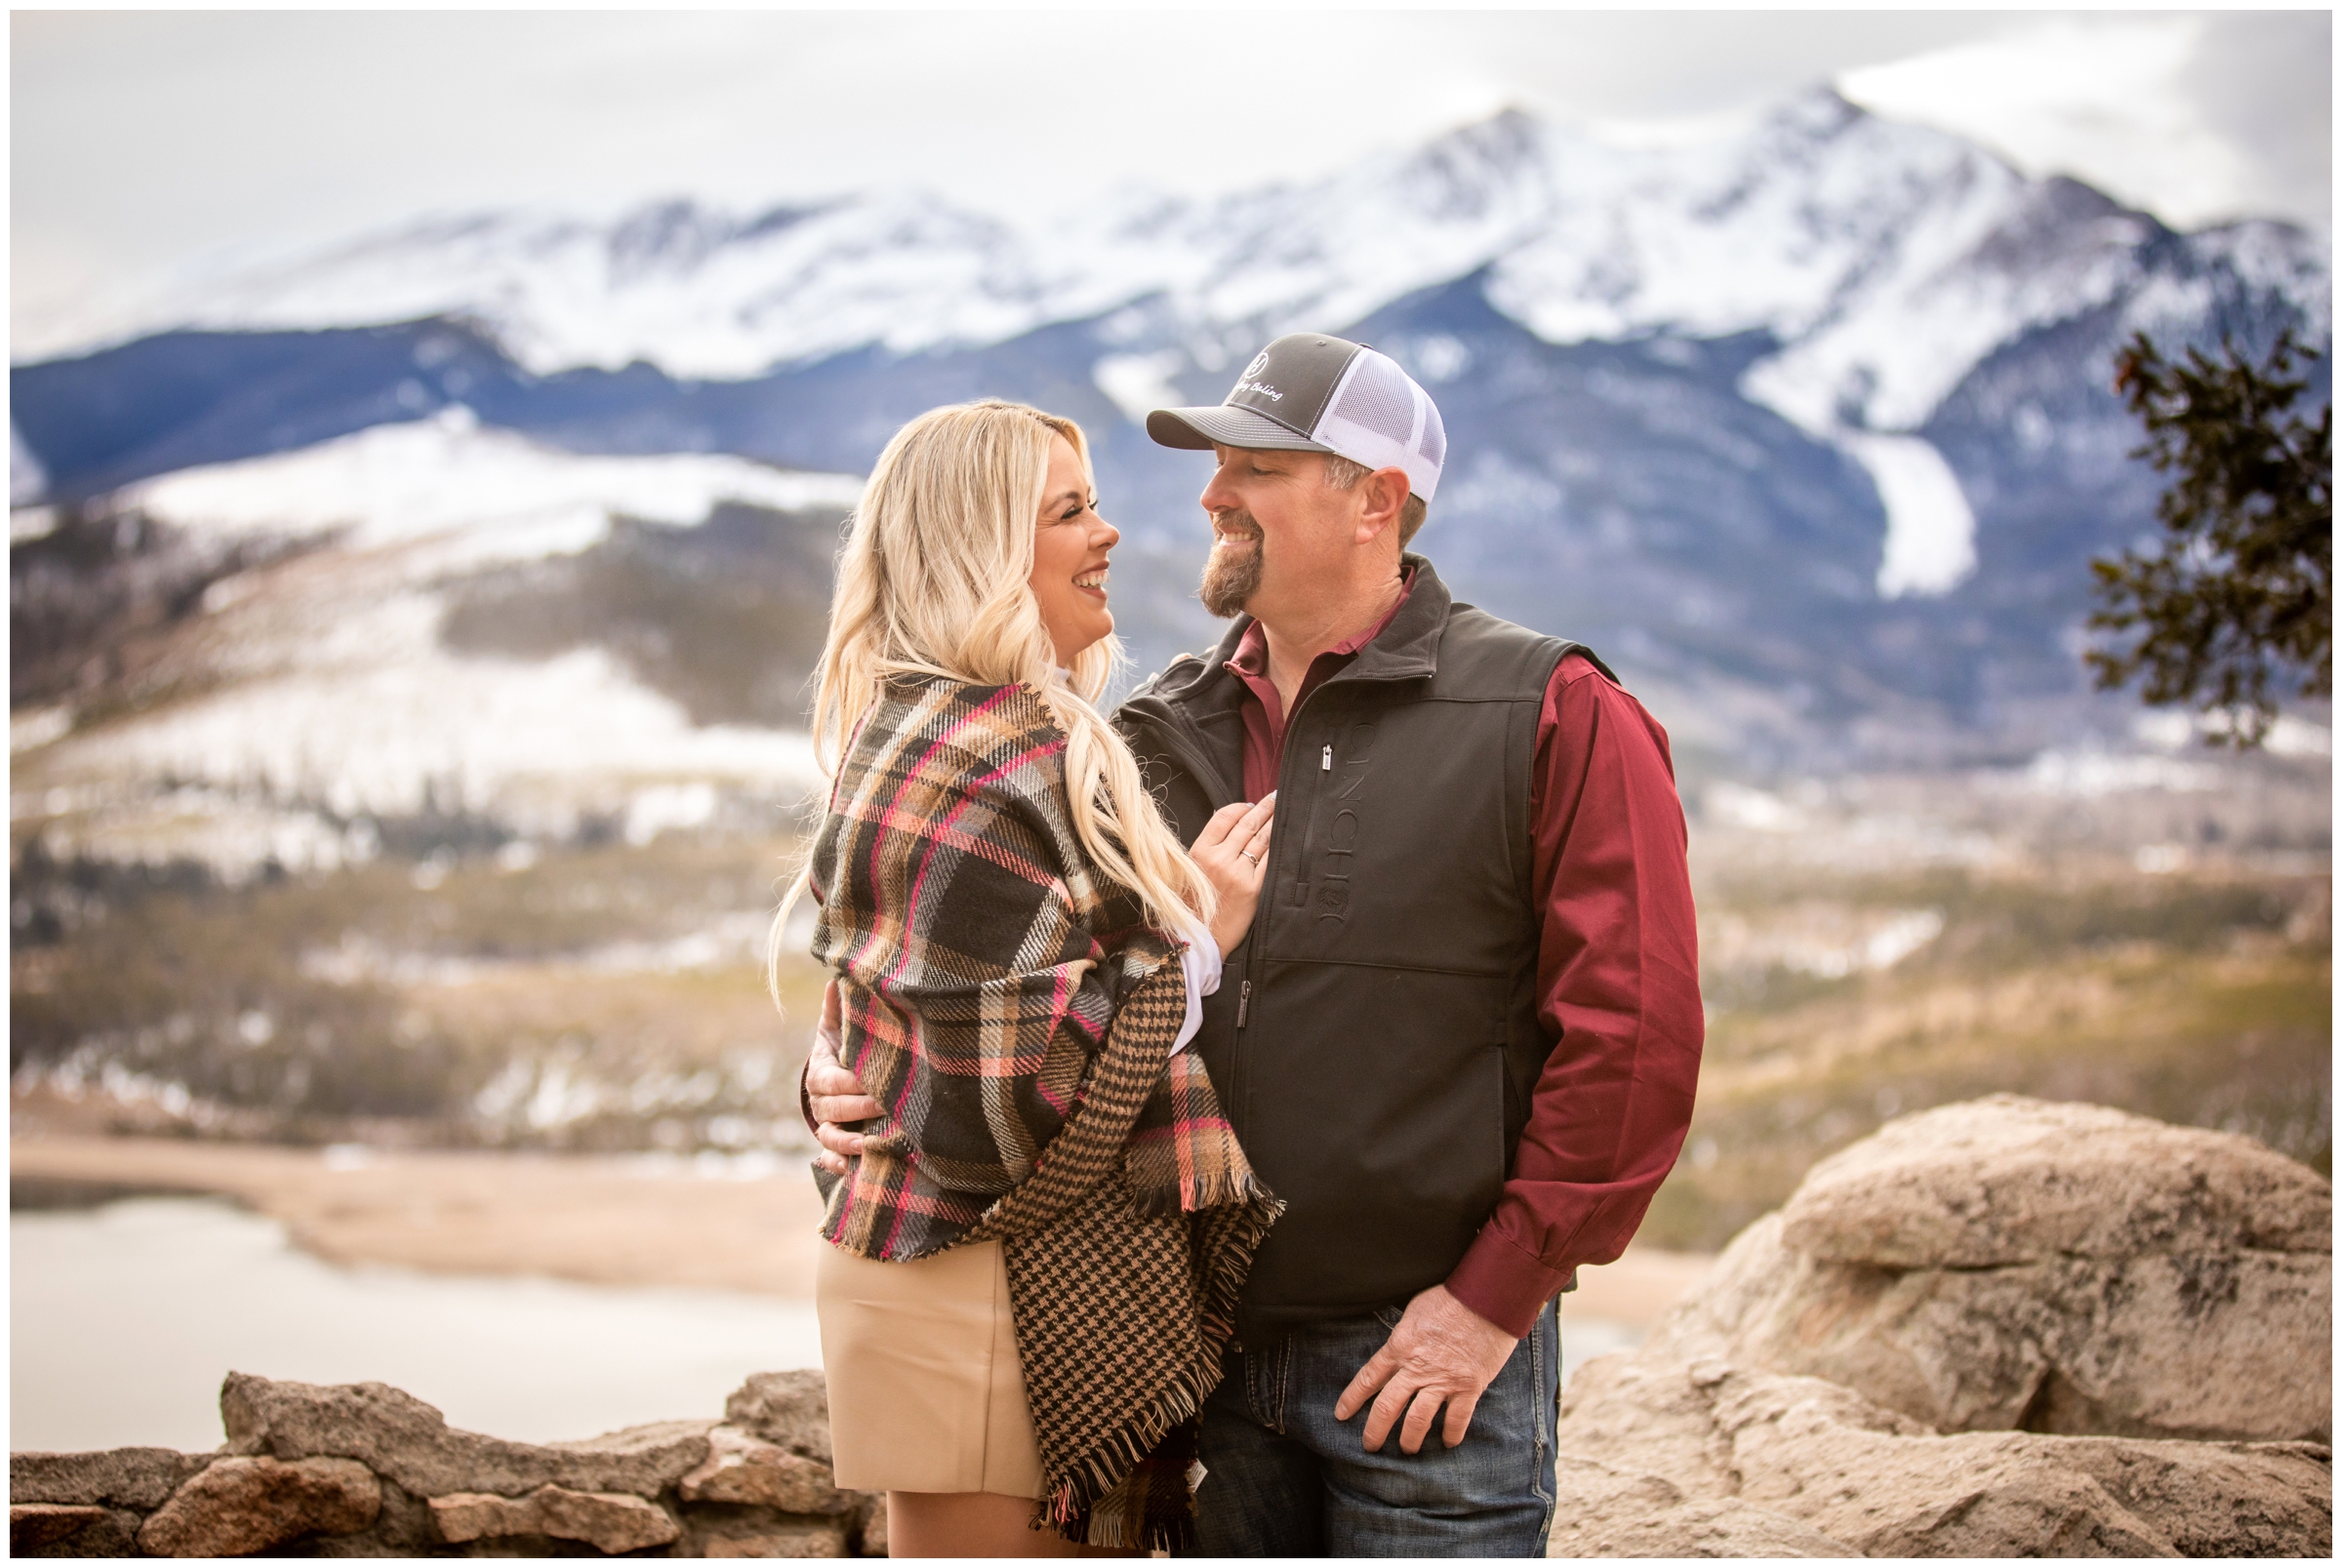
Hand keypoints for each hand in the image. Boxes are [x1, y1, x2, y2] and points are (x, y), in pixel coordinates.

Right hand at [804, 979, 878, 1174]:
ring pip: (829, 1137)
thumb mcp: (838, 1030)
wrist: (836, 1079)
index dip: (850, 1082)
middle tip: (885, 1105)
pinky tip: (852, 1170)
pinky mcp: (835, 1145)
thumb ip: (838, 1010)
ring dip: (847, 1142)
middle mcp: (820, 1102)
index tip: (873, 1079)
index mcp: (821, 1072)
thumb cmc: (845, 1051)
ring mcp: (827, 1125)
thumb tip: (837, 978)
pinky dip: (839, 1164)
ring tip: (870, 1143)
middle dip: (857, 1108)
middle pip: (832, 1109)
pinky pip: (830, 1158)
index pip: (831, 1080)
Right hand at [1188, 794, 1274, 954]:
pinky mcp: (1253, 888)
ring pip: (1261, 839)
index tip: (1250, 805)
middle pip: (1246, 824)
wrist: (1200, 939)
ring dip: (1274, 823)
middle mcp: (1219, 859)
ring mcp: (1238, 874)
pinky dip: (1277, 847)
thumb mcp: (1187, 871)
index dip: (1240, 807)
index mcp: (1199, 852)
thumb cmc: (1192, 906)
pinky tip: (1285, 839)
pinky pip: (1269, 861)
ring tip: (1282, 812)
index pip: (1223, 817)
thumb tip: (1227, 824)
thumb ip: (1206, 848)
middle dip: (1264, 808)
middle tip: (1276, 798)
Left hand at [1333, 1285, 1518, 1453]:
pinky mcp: (1469, 1387)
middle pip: (1387, 1407)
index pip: (1369, 1378)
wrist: (1486, 1297)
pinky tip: (1448, 1443)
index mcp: (1399, 1346)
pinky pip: (1457, 1420)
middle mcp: (1417, 1368)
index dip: (1352, 1399)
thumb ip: (1404, 1334)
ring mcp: (1443, 1380)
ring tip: (1407, 1449)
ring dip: (1410, 1440)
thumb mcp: (1414, 1310)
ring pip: (1418, 1421)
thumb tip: (1398, 1346)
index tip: (1341, 1414)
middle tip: (1369, 1446)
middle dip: (1375, 1431)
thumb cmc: (1450, 1298)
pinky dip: (1451, 1435)